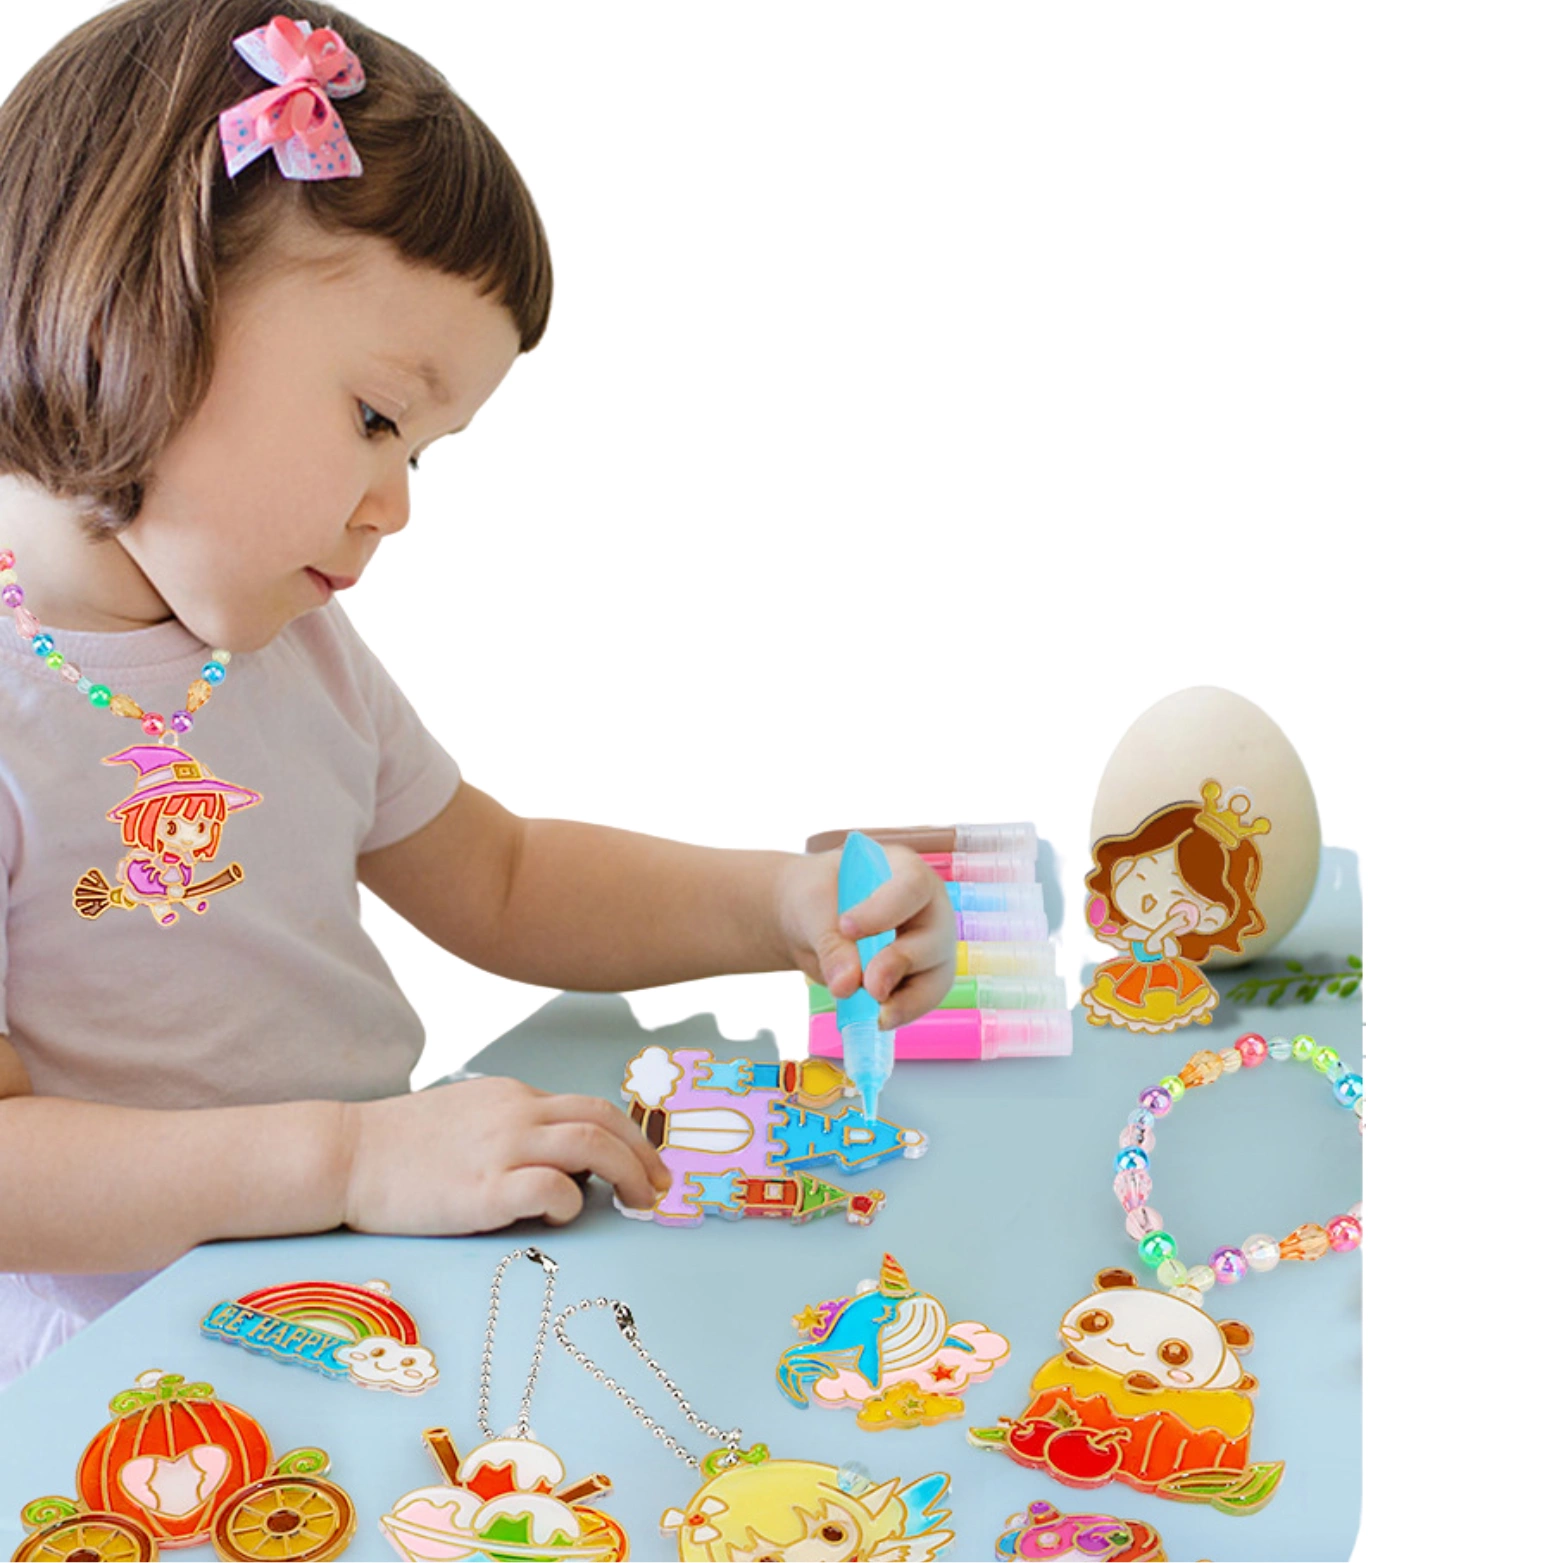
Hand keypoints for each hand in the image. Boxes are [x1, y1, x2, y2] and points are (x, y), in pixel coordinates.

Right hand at [341, 1077, 671, 1233]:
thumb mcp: (466, 1119)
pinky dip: (571, 1201)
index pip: (588, 1107)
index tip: (647, 1165)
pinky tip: (566, 1216)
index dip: (627, 1136)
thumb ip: (512, 1130)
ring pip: (590, 1146)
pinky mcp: (482, 1191)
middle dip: (644, 1154)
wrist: (342, 1155)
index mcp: (513, 1096)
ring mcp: (500, 1149)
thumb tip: (562, 1163)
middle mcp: (515, 1114)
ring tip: (640, 1205)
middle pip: (603, 1120)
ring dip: (628, 1174)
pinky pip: (550, 1188)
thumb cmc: (399, 1148)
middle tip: (661, 1189)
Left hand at [776, 846, 955, 1028]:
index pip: (910, 887)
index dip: (885, 910)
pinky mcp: (920, 977)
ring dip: (909, 999)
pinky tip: (878, 1020)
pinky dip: (902, 1012)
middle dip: (901, 962)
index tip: (847, 928)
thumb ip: (831, 942)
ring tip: (878, 1016)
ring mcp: (928, 944)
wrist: (810, 921)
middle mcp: (927, 907)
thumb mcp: (814, 908)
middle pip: (934, 935)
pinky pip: (923, 998)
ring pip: (937, 974)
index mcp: (904, 870)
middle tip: (870, 986)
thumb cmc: (817, 899)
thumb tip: (847, 984)